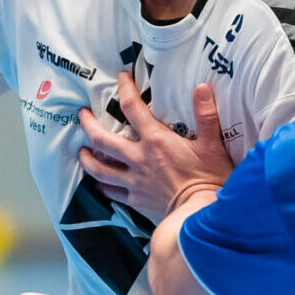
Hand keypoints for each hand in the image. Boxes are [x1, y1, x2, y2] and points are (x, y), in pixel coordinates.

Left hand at [77, 73, 233, 220]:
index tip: (121, 78)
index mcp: (155, 140)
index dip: (125, 89)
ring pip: (99, 168)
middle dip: (88, 124)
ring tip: (82, 151)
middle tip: (81, 114)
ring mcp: (133, 181)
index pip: (132, 107)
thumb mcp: (212, 145)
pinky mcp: (135, 200)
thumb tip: (202, 87)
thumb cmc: (209, 180)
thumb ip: (206, 115)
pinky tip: (98, 182)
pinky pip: (111, 192)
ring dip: (87, 158)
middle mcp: (138, 159)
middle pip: (102, 139)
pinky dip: (101, 185)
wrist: (200, 216)